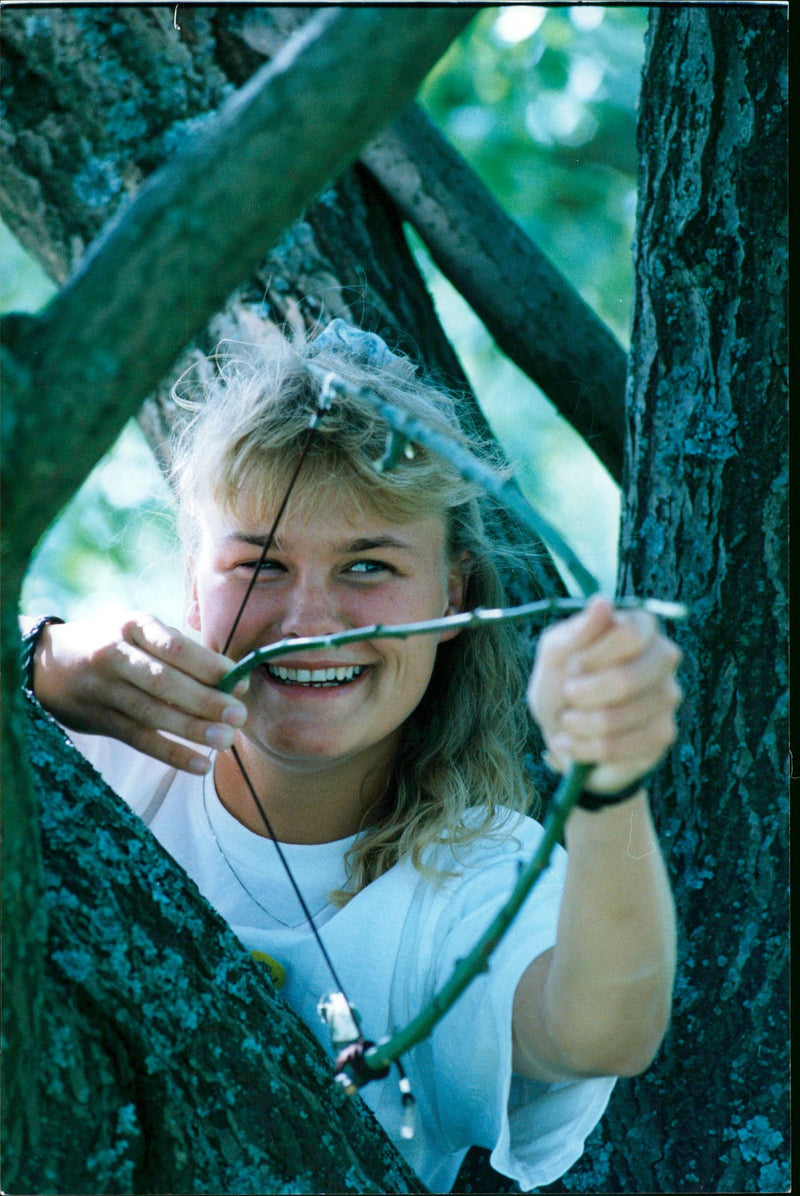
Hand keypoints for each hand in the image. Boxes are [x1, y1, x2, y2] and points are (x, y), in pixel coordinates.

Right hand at [33, 612, 248, 774]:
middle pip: (164, 682)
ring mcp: (105, 690)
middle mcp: (116, 655)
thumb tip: (233, 681)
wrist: (47, 663)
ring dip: (191, 729)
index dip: (209, 666)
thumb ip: (180, 651)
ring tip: (225, 741)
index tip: (239, 681)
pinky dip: (171, 754)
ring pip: (152, 713)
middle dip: (204, 700)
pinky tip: (200, 765)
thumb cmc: (114, 643)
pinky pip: (140, 740)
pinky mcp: (100, 720)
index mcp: (133, 626)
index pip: (174, 647)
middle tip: (238, 716)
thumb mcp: (139, 630)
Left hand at [527, 596, 681, 793]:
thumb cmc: (560, 683)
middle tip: (568, 695)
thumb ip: (576, 632)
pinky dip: (586, 748)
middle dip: (584, 693)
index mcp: (639, 627)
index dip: (594, 654)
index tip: (572, 665)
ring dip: (580, 723)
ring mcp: (667, 697)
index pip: (630, 632)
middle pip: (629, 677)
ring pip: (623, 716)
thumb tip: (603, 602)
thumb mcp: (554, 655)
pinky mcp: (663, 734)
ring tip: (567, 721)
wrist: (562, 732)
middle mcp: (662, 658)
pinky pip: (624, 746)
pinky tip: (572, 743)